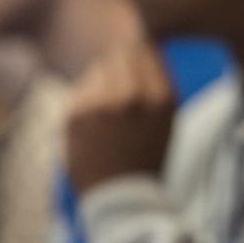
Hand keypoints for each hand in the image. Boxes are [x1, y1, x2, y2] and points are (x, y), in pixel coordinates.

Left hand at [66, 41, 175, 194]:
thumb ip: (158, 81)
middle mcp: (132, 96)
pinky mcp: (76, 114)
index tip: (137, 65)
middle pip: (120, 54)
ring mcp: (102, 104)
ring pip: (97, 68)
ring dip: (102, 81)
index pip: (146, 50)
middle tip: (120, 88)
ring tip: (108, 110)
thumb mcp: (167, 119)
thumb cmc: (148, 158)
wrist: (122, 199)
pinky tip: (94, 122)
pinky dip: (86, 99)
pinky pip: (80, 89)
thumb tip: (142, 43)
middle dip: (120, 65)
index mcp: (162, 97)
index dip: (140, 55)